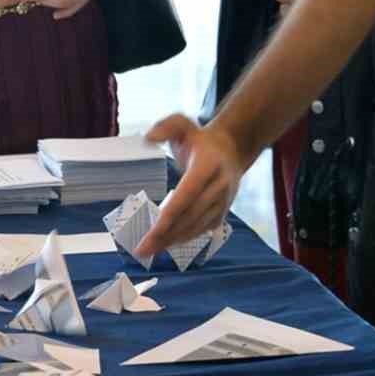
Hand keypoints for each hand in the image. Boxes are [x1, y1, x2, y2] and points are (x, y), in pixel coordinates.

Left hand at [136, 115, 253, 255]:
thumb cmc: (199, 139)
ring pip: (196, 226)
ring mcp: (223, 201)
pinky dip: (183, 238)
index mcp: (209, 164)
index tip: (153, 230)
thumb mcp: (183, 124)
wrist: (232, 150)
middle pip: (190, 215)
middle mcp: (219, 185)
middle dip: (166, 234)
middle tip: (141, 249)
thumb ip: (166, 126)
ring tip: (147, 251)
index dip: (172, 213)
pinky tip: (163, 245)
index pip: (188, 193)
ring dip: (172, 241)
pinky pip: (201, 229)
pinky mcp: (222, 212)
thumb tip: (148, 138)